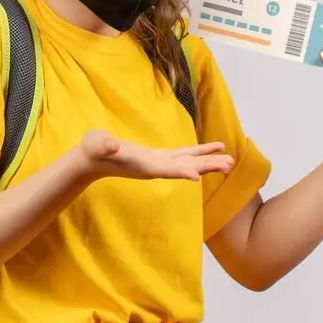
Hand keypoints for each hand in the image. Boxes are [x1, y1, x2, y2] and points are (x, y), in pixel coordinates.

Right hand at [79, 131, 234, 181]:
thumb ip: (103, 145)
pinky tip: (214, 149)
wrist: (92, 159)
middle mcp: (154, 167)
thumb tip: (110, 145)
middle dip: (206, 167)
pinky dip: (200, 153)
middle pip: (184, 168)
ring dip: (209, 161)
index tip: (196, 177)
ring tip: (230, 161)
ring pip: (188, 162)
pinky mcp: (159, 157)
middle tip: (229, 166)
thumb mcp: (96, 145)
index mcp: (141, 165)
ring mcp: (158, 163)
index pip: (162, 170)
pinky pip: (184, 155)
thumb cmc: (93, 150)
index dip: (179, 172)